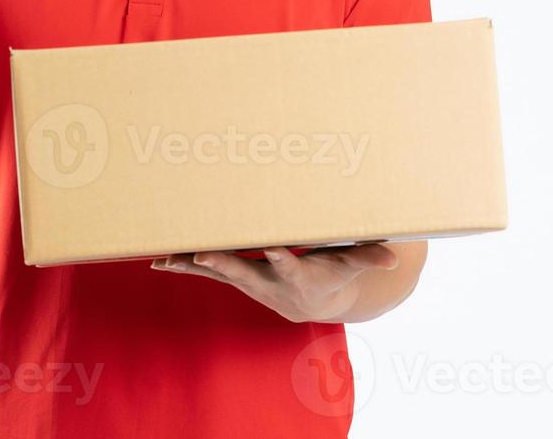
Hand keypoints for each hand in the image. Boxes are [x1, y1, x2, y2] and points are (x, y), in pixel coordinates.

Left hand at [150, 243, 398, 322]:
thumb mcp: (349, 266)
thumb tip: (394, 256)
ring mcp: (247, 280)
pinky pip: (205, 270)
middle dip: (222, 264)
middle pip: (242, 271)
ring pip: (216, 272)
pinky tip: (159, 260)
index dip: (281, 257)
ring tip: (164, 258)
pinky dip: (183, 265)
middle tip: (201, 255)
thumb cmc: (330, 275)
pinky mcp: (234, 276)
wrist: (308, 304)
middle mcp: (267, 280)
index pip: (289, 264)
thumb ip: (368, 257)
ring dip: (191, 265)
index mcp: (297, 274)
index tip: (274, 248)